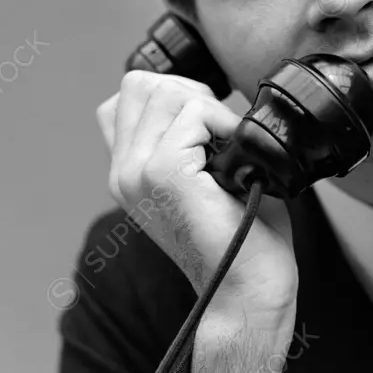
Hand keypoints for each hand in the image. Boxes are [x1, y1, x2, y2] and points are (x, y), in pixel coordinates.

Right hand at [96, 71, 297, 332]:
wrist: (248, 288)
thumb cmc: (241, 237)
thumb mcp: (203, 180)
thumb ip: (187, 142)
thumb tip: (206, 99)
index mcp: (127, 173)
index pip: (127, 99)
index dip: (173, 97)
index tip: (208, 128)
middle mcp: (123, 172)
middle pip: (139, 84)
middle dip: (188, 93)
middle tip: (221, 132)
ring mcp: (138, 171)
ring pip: (164, 90)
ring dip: (208, 108)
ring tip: (228, 147)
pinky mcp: (164, 173)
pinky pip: (192, 111)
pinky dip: (223, 121)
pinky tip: (237, 158)